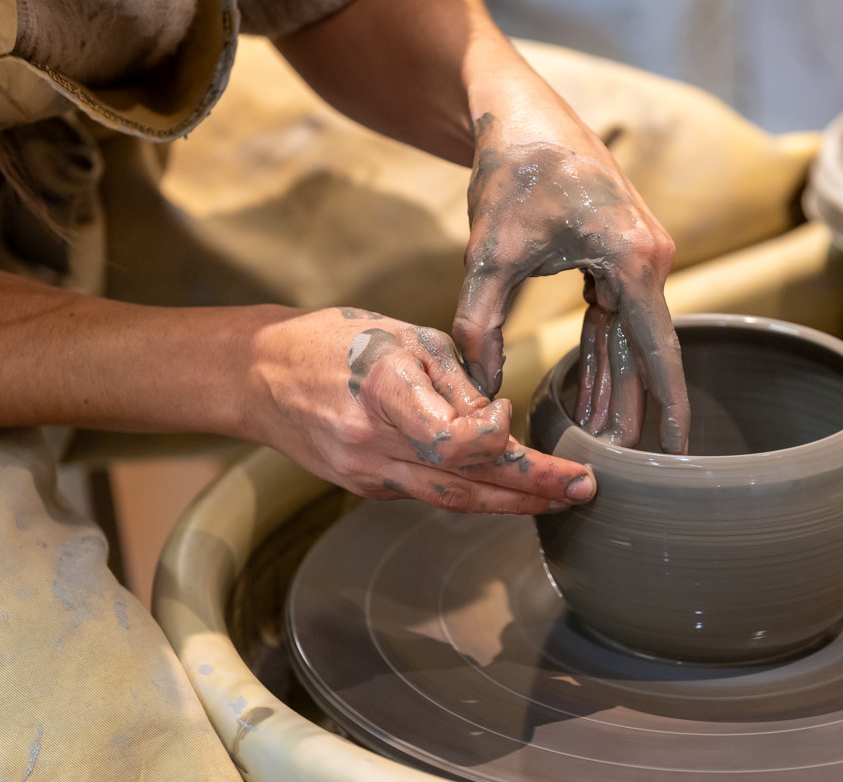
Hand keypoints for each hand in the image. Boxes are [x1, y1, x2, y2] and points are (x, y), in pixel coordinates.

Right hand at [249, 307, 595, 512]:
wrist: (258, 376)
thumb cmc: (335, 340)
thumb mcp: (404, 337)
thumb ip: (456, 381)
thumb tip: (500, 424)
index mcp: (383, 392)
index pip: (452, 441)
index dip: (494, 437)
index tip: (510, 414)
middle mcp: (372, 445)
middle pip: (464, 483)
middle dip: (532, 488)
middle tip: (584, 488)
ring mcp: (365, 474)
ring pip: (451, 502)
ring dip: (512, 505)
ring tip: (561, 500)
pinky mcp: (364, 488)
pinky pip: (428, 496)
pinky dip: (473, 493)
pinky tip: (508, 489)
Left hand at [454, 113, 689, 452]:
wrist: (520, 114)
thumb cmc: (513, 174)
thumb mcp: (491, 254)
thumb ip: (482, 325)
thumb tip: (480, 389)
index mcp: (634, 260)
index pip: (660, 350)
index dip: (670, 406)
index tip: (679, 453)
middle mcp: (649, 260)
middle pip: (646, 351)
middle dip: (632, 408)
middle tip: (620, 463)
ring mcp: (636, 257)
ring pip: (627, 338)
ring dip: (613, 385)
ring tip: (601, 440)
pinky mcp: (616, 256)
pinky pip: (612, 318)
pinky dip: (600, 354)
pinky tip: (591, 395)